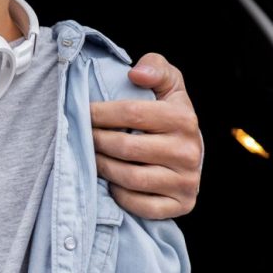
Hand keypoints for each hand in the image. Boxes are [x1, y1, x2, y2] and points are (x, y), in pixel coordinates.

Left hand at [90, 53, 201, 219]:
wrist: (191, 152)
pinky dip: (120, 195)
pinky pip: (140, 205)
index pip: (132, 113)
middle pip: (126, 148)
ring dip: (102, 167)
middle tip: (81, 136)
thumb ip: (156, 68)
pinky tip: (111, 182)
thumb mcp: (169, 84)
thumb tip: (136, 73)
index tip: (82, 111)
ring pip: (130, 178)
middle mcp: (189, 151)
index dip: (100, 113)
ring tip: (91, 156)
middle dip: (96, 141)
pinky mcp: (181, 204)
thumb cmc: (169, 114)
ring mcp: (186, 181)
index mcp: (184, 118)